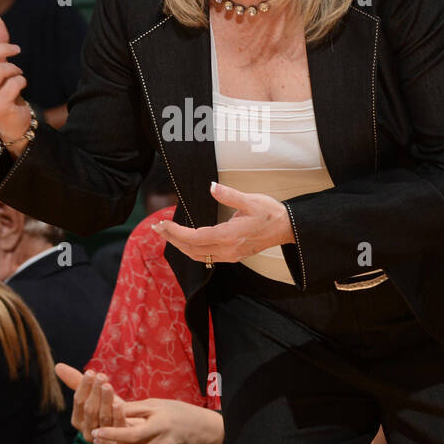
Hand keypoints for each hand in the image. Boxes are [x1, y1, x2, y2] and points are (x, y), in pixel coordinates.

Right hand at [55, 363, 130, 443]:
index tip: (91, 372)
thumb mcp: (93, 394)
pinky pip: (117, 426)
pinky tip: (118, 403)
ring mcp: (103, 437)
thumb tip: (57, 366)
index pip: (79, 401)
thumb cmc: (106, 407)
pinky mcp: (118, 440)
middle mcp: (88, 430)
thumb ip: (76, 382)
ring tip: (108, 385)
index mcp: (78, 420)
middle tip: (101, 376)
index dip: (84, 386)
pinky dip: (117, 414)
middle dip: (95, 392)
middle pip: (90, 410)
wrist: (127, 429)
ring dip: (105, 400)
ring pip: (103, 417)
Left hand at [91, 398, 224, 443]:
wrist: (202, 433)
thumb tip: (109, 407)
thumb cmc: (178, 413)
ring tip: (102, 443)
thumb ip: (133, 409)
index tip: (96, 430)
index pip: (132, 435)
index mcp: (160, 427)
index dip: (112, 434)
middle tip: (96, 436)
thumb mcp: (157, 404)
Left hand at [152, 181, 293, 264]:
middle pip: (191, 250)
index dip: (176, 232)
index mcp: (228, 236)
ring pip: (198, 256)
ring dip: (180, 246)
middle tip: (156, 228)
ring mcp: (230, 255)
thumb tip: (212, 186)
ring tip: (167, 234)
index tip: (162, 223)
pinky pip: (207, 257)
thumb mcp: (250, 200)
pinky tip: (186, 241)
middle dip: (172, 239)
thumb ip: (229, 194)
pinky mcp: (233, 256)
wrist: (286, 229)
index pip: (194, 237)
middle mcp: (227, 249)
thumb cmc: (270, 213)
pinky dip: (192, 250)